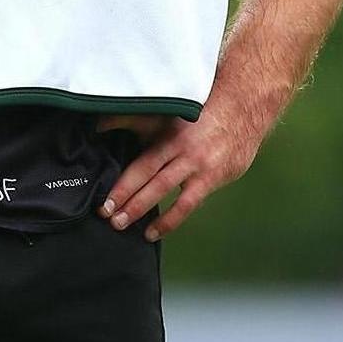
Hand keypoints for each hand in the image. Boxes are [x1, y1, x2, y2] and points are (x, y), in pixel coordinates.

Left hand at [98, 103, 262, 240]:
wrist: (243, 109)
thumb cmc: (202, 113)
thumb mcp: (169, 112)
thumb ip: (136, 120)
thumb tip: (99, 124)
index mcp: (168, 133)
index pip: (140, 163)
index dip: (121, 184)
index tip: (104, 201)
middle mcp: (181, 149)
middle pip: (148, 177)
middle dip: (125, 199)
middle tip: (105, 216)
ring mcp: (197, 164)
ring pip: (164, 190)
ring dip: (141, 209)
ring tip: (121, 224)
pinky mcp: (212, 177)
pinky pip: (187, 204)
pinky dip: (169, 220)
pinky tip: (153, 231)